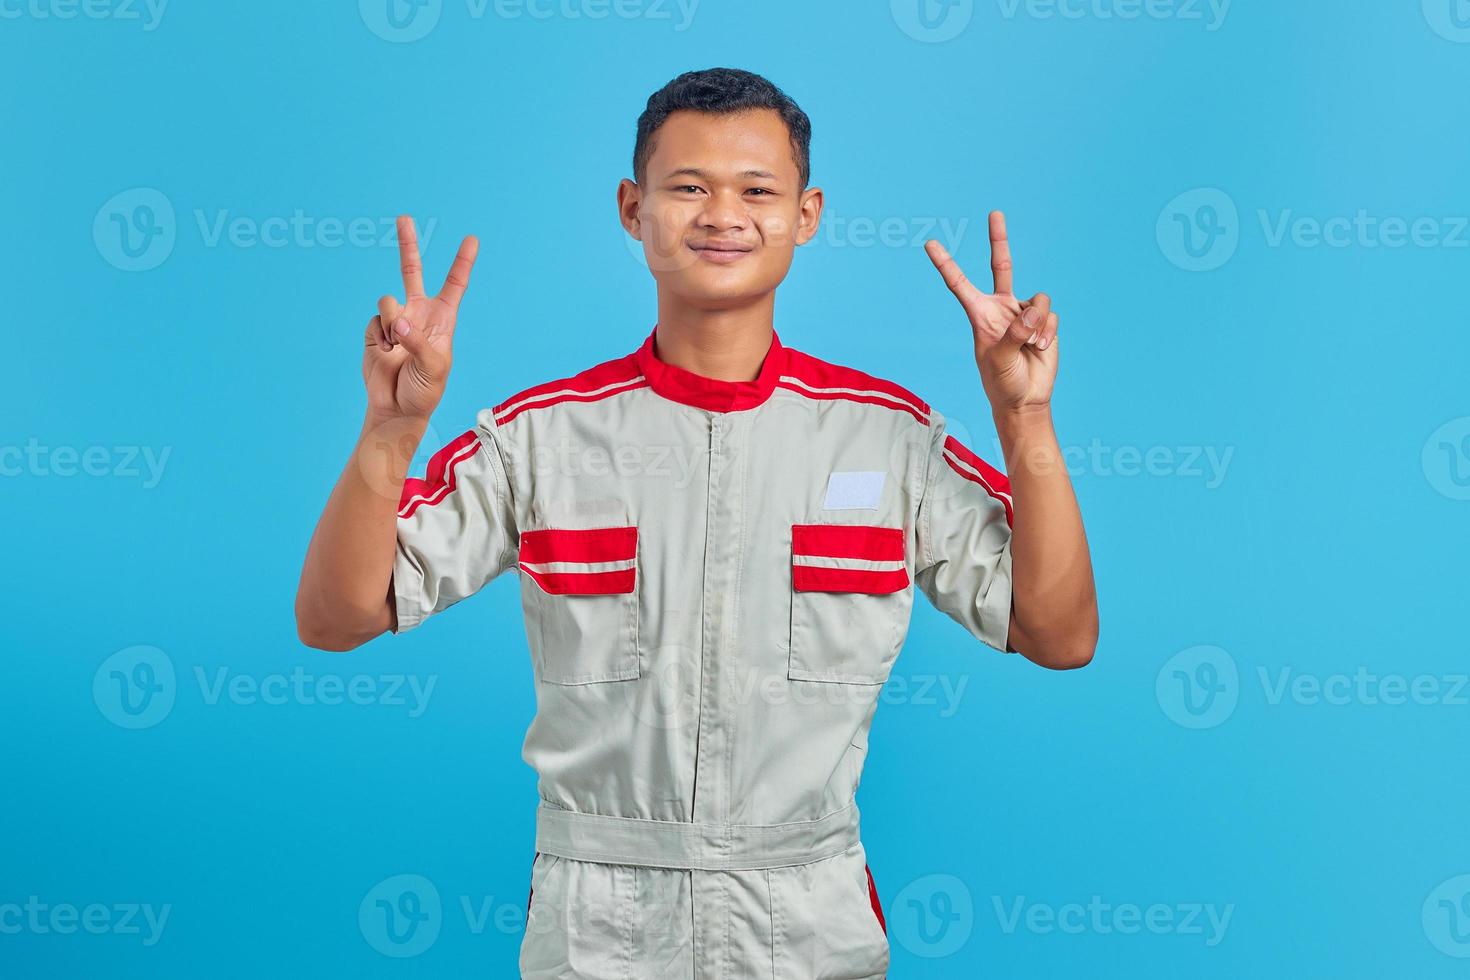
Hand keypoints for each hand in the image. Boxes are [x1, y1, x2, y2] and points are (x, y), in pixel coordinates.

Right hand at [363, 215, 479, 422]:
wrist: (396, 408)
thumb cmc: (424, 390)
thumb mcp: (433, 367)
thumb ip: (417, 340)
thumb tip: (398, 320)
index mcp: (442, 319)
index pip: (454, 285)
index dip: (462, 262)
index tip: (472, 239)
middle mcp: (418, 314)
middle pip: (412, 272)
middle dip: (407, 245)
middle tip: (404, 218)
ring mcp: (395, 320)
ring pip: (388, 301)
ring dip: (392, 322)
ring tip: (397, 345)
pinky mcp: (374, 330)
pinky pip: (374, 320)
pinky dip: (379, 336)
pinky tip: (386, 352)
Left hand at [924, 211, 1059, 414]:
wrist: (1026, 398)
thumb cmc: (1003, 382)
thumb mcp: (999, 359)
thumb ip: (1014, 332)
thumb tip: (1032, 310)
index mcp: (980, 314)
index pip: (959, 284)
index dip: (946, 263)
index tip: (930, 244)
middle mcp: (1002, 308)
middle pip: (1001, 265)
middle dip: (998, 239)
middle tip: (994, 213)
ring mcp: (1024, 313)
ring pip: (1038, 298)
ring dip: (1037, 323)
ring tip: (1031, 345)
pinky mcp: (1044, 321)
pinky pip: (1051, 314)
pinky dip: (1048, 331)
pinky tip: (1041, 348)